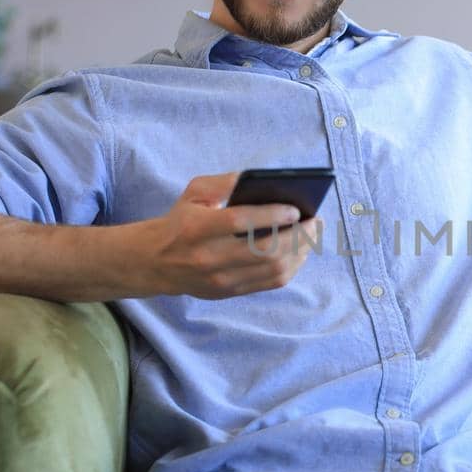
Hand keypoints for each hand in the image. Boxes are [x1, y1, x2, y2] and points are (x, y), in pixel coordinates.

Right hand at [141, 173, 319, 298]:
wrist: (156, 262)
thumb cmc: (182, 220)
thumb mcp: (194, 193)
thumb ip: (225, 182)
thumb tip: (262, 180)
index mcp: (196, 228)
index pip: (240, 222)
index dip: (272, 215)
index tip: (296, 209)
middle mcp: (208, 258)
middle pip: (264, 250)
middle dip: (297, 235)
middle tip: (315, 221)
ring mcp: (220, 279)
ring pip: (272, 269)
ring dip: (300, 252)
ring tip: (312, 235)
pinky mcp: (229, 292)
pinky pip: (270, 283)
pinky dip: (291, 266)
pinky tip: (300, 252)